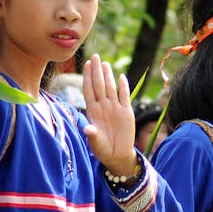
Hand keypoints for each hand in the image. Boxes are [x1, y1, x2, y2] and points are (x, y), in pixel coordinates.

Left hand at [81, 54, 136, 176]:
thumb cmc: (102, 149)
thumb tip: (87, 128)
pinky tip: (121, 77)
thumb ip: (92, 135)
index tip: (86, 64)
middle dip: (96, 71)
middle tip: (95, 56)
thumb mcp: (96, 143)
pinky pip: (124, 97)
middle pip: (99, 85)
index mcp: (93, 111)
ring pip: (111, 88)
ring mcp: (115, 108)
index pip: (89, 90)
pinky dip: (123, 87)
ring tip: (105, 63)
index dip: (87, 77)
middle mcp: (103, 107)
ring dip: (108, 75)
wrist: (117, 155)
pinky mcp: (126, 112)